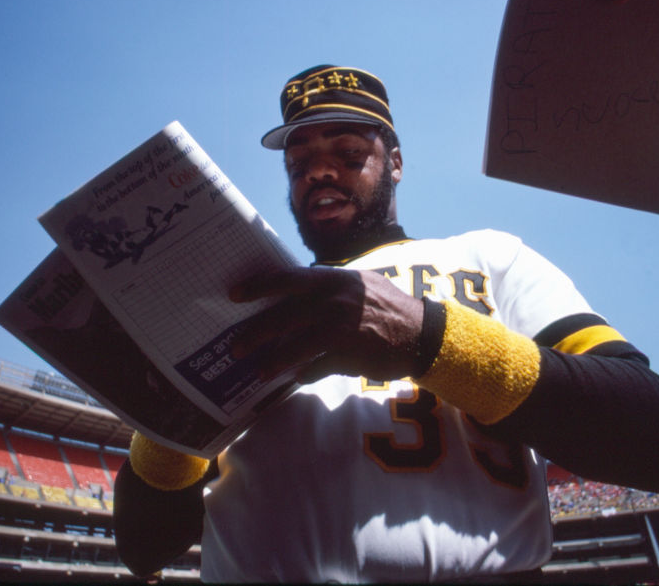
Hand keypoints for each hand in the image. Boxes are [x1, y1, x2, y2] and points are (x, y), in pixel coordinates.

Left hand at [229, 266, 423, 383]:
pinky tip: (296, 378)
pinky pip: (317, 367)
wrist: (423, 334)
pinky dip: (305, 374)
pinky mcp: (349, 355)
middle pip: (284, 316)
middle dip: (256, 333)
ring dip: (274, 362)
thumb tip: (300, 287)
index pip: (287, 279)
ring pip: (296, 347)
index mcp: (335, 280)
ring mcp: (342, 329)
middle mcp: (335, 301)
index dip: (259, 286)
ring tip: (260, 371)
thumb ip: (331, 285)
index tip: (235, 295)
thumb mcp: (362, 283)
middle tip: (237, 346)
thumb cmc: (390, 306)